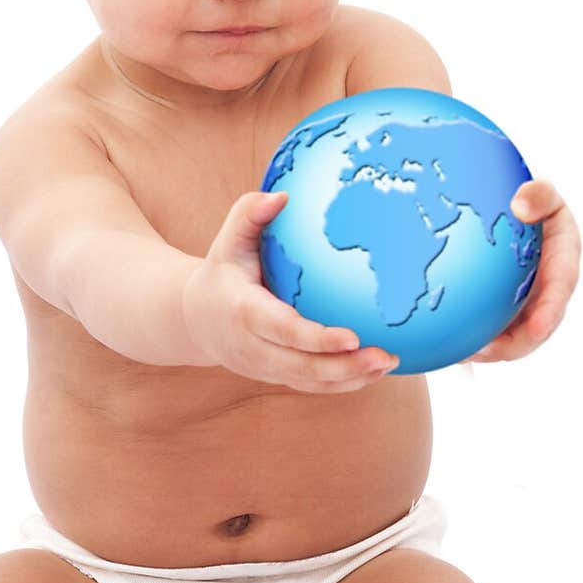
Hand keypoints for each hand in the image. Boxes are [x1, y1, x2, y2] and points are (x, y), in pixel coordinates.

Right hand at [182, 190, 398, 392]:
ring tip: (388, 361)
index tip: (353, 337)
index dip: (317, 338)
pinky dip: (343, 383)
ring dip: (351, 377)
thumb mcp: (228, 241)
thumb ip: (249, 214)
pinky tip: (374, 371)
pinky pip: (311, 386)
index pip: (284, 330)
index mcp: (243, 313)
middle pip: (301, 366)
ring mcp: (263, 368)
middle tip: (385, 355)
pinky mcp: (274, 377)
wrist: (194, 319)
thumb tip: (282, 195)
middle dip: (344, 366)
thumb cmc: (221, 271)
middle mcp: (252, 348)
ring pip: (309, 382)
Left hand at [464, 178, 580, 362]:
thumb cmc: (529, 202)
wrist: (511, 217)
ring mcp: (527, 305)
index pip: (560, 289)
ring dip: (489, 350)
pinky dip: (474, 342)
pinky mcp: (506, 313)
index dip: (550, 312)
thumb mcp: (541, 194)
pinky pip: (492, 332)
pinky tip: (448, 345)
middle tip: (485, 351)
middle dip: (514, 345)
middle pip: (537, 328)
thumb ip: (538, 194)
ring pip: (512, 338)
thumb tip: (521, 205)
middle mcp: (548, 291)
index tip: (537, 329)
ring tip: (462, 355)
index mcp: (563, 261)